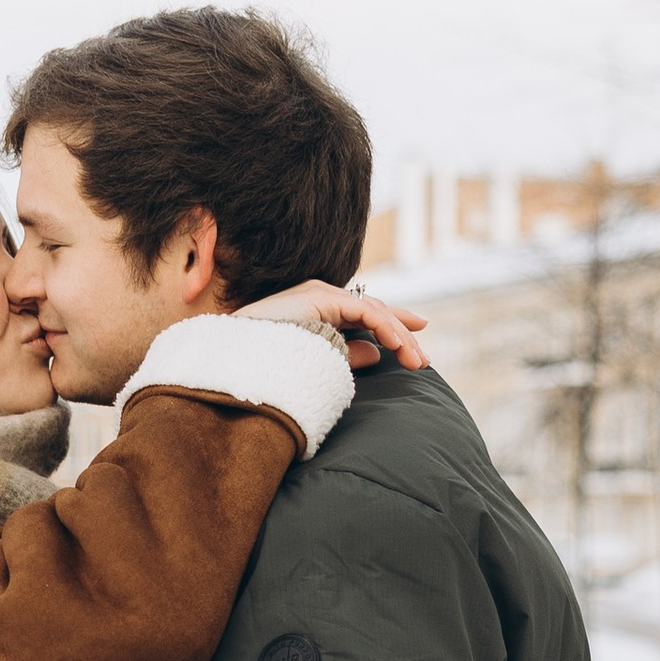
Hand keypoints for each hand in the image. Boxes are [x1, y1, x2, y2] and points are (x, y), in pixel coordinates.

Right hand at [245, 278, 428, 372]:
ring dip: (398, 336)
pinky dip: (384, 327)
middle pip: (373, 312)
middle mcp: (319, 298)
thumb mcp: (317, 363)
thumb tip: (376, 354)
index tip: (412, 346)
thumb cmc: (267, 366)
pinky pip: (363, 311)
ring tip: (416, 361)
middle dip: (401, 336)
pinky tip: (397, 346)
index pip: (363, 317)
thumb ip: (347, 356)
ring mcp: (319, 294)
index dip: (391, 327)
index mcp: (316, 312)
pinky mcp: (320, 297)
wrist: (237, 364)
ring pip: (372, 311)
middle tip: (421, 361)